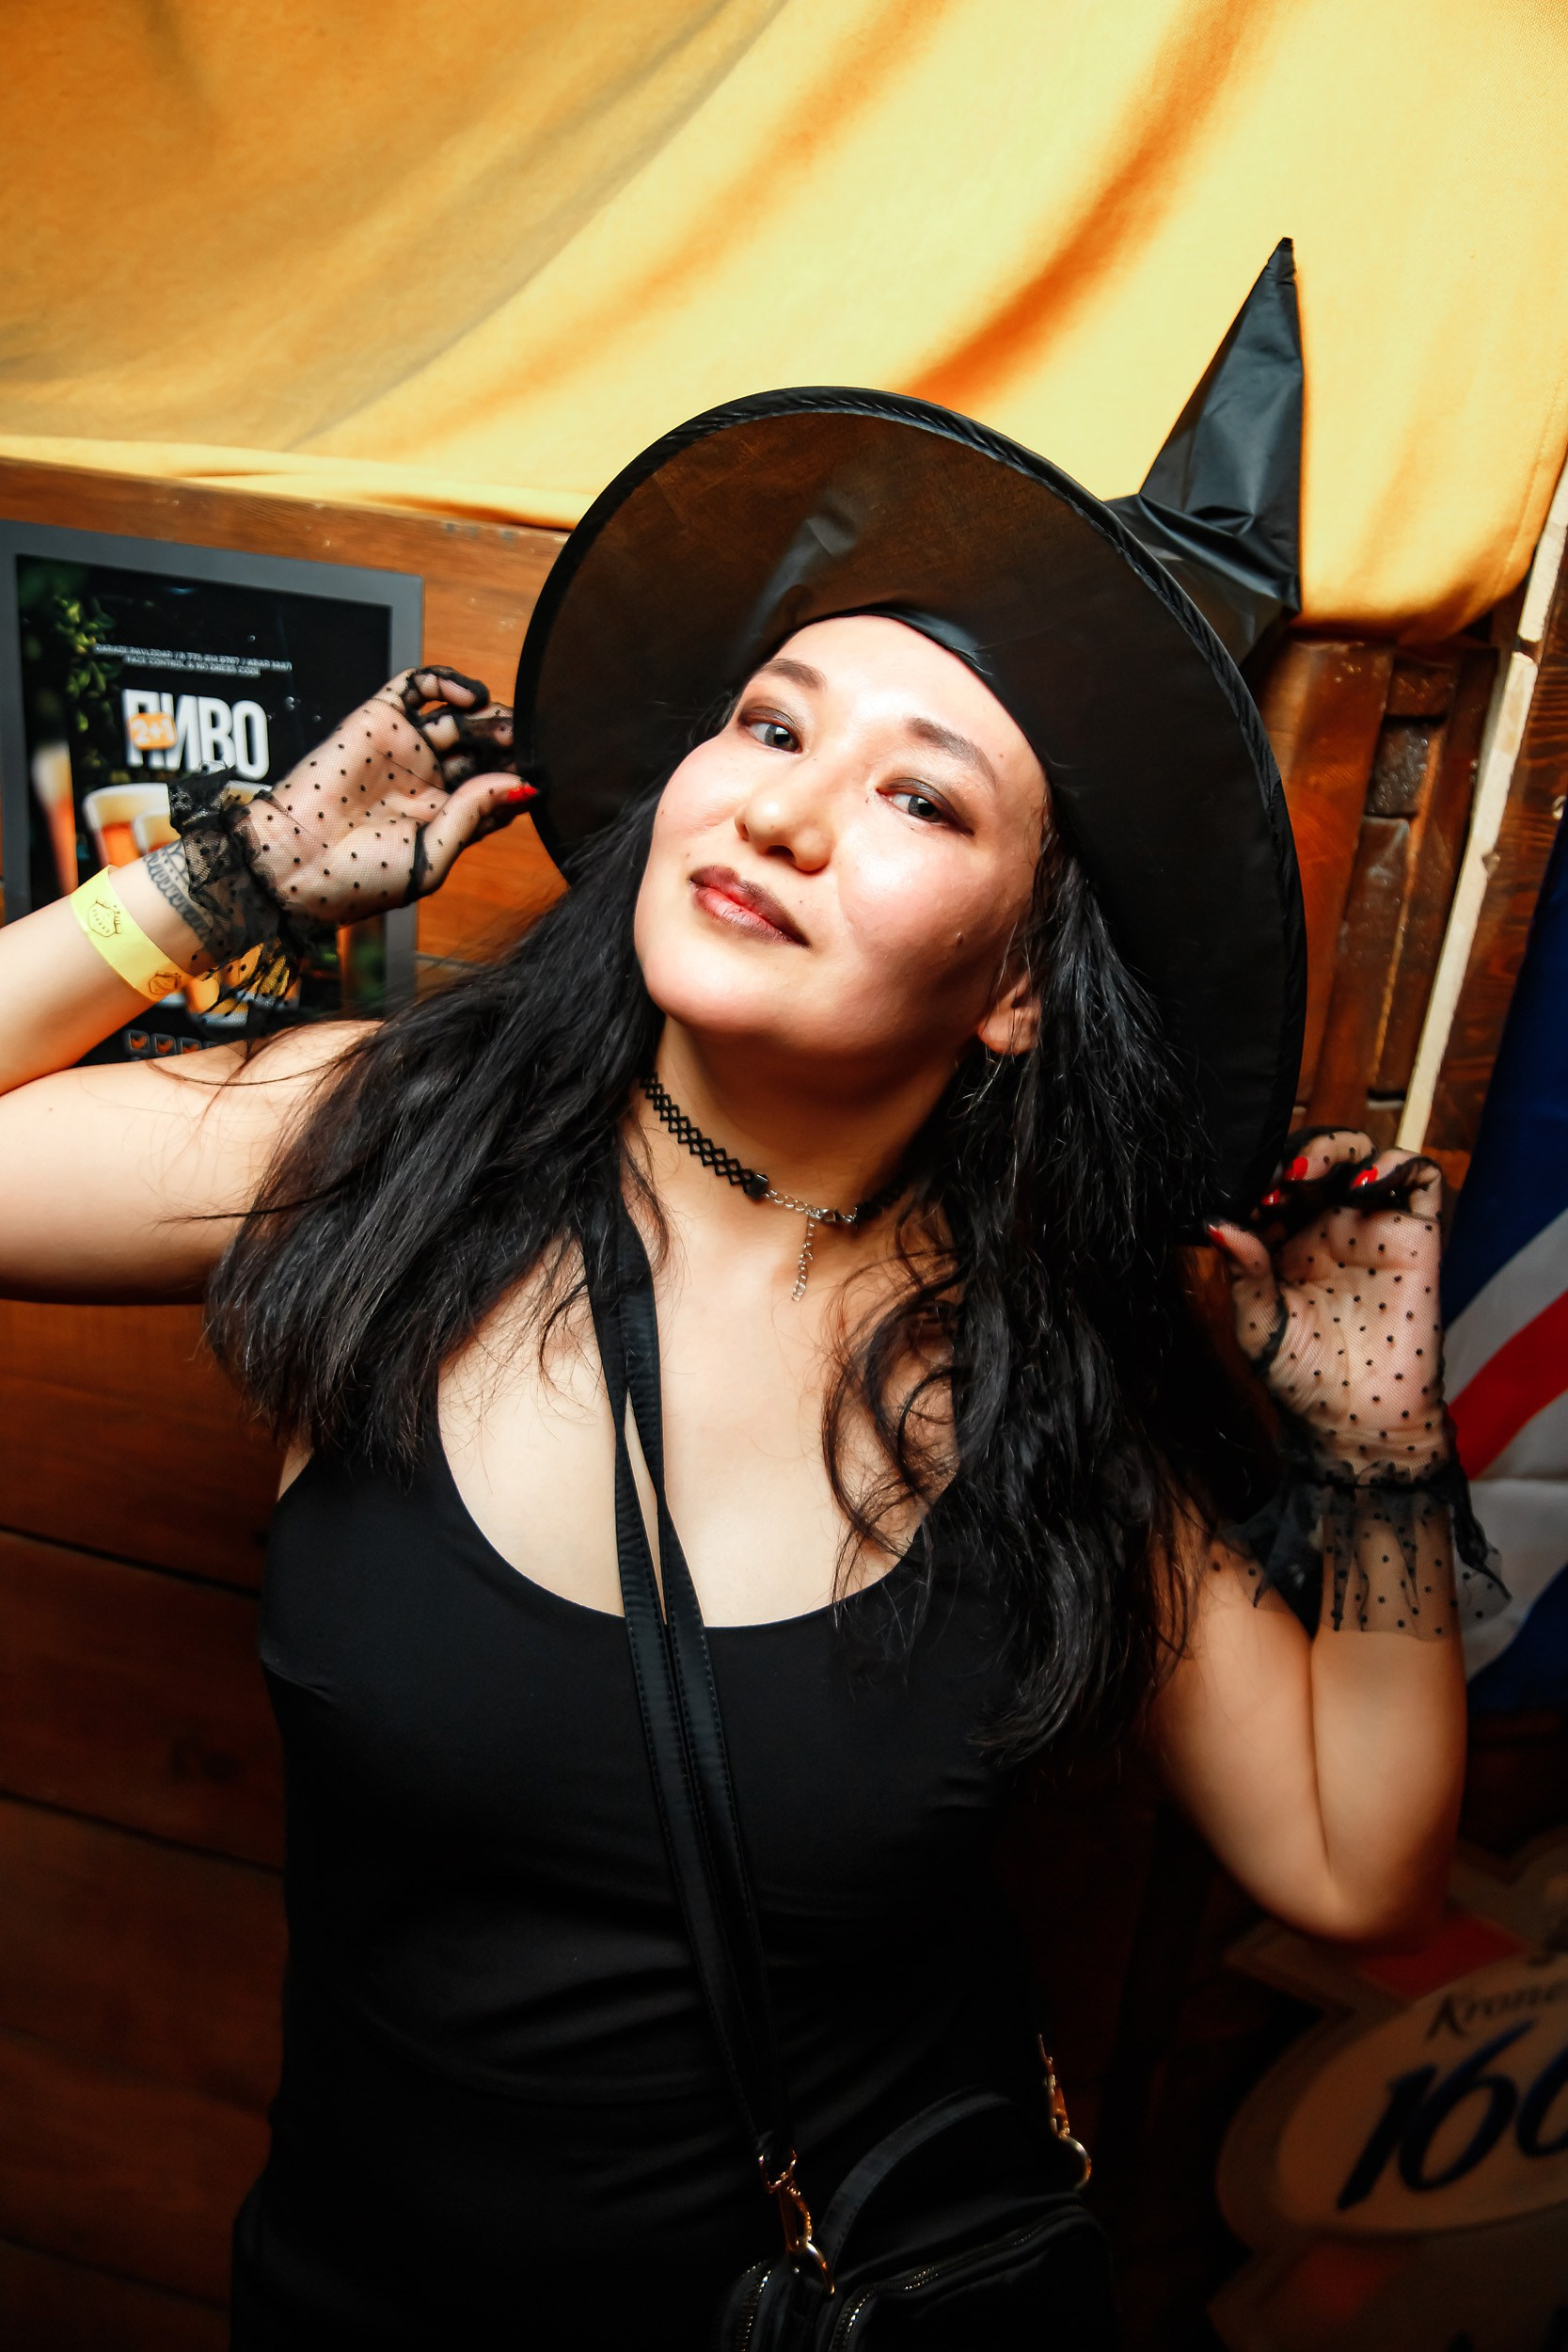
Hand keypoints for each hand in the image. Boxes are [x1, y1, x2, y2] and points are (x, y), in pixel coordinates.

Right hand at [238, 667, 532, 926]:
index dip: (520, 781)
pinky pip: (416, 685)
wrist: (292, 862)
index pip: (497, 791)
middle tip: (530, 742)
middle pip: (484, 750)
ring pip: (460, 717)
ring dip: (490, 715)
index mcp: (444, 820)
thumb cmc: (357, 878)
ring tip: (505, 724)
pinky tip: (471, 696)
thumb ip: (474, 816)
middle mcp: (427, 782)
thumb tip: (519, 783)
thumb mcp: (432, 857)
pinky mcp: (377, 719)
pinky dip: (447, 681)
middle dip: (511, 744)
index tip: (539, 779)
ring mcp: (404, 749)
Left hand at [1207, 1129, 1447, 1479]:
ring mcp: (1372, 1225)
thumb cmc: (1303, 1378)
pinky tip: (1363, 1185)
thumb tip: (1215, 1223)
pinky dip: (1395, 1164)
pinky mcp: (1418, 1236)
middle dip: (1289, 1154)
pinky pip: (1420, 1177)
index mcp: (1282, 1240)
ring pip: (1362, 1154)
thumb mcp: (1259, 1326)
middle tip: (1272, 1178)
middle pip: (1313, 1158)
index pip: (1270, 1183)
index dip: (1254, 1177)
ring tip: (1305, 1173)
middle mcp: (1327, 1224)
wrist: (1360, 1421)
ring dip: (1333, 1148)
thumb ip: (1243, 1273)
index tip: (1237, 1192)